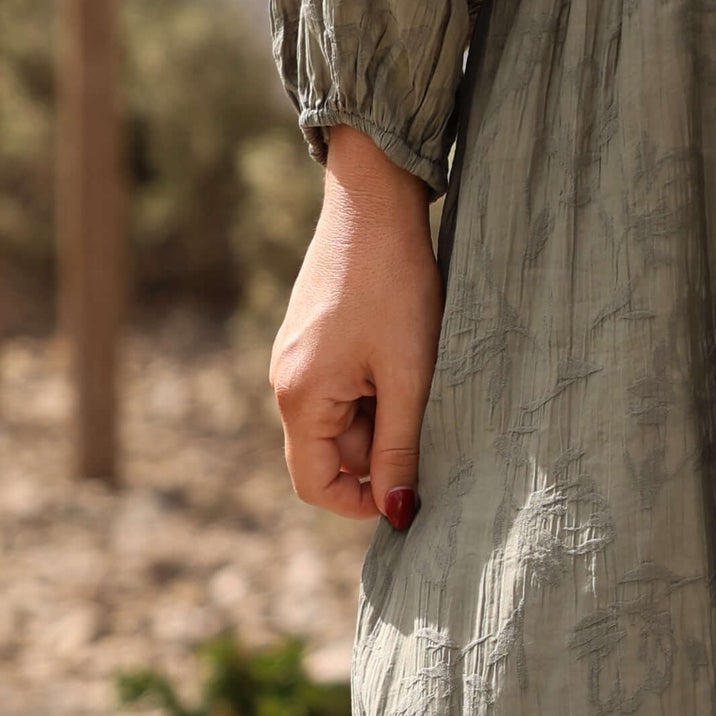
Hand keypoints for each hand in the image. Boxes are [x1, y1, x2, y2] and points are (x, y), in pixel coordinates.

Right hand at [270, 125, 441, 524]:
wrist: (374, 202)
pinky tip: (406, 352)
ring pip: (341, 417)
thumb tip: (399, 513)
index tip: (410, 488)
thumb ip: (401, 447)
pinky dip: (376, 385)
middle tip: (430, 412)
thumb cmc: (394, 287)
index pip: (314, 485)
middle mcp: (285, 381)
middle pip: (331, 451)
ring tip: (419, 373)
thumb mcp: (408, 374)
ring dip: (383, 413)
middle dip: (380, 448)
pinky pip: (342, 385)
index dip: (361, 502)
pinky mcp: (313, 336)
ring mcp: (296, 357)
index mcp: (299, 398)